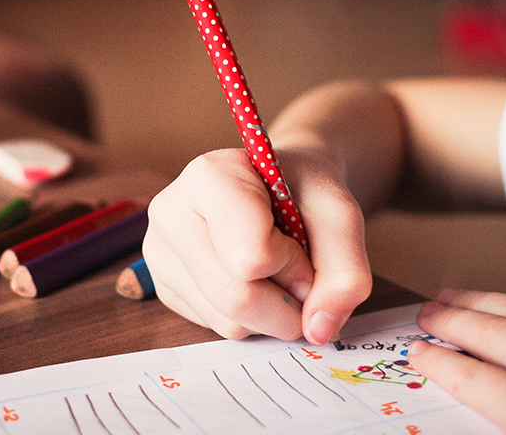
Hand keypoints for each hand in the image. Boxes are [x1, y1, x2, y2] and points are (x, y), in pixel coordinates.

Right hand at [142, 148, 371, 343]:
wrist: (279, 186)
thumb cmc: (304, 191)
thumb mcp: (340, 215)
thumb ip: (346, 271)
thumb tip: (318, 330)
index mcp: (207, 177)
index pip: (251, 256)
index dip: (293, 264)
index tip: (300, 241)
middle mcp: (170, 212)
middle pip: (235, 297)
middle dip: (286, 302)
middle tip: (300, 274)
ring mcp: (160, 252)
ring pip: (227, 321)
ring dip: (270, 313)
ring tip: (274, 270)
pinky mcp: (164, 287)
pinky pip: (215, 327)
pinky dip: (250, 317)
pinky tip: (251, 279)